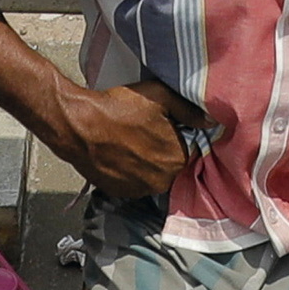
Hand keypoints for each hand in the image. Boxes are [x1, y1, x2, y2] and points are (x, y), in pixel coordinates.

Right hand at [50, 78, 204, 207]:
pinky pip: (132, 183)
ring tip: (129, 142)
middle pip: (170, 165)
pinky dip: (129, 171)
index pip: (188, 150)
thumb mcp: (160, 97)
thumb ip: (190, 111)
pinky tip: (119, 153)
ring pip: (151, 175)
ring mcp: (138, 190)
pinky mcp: (118, 193)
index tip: (165, 126)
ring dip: (145, 163)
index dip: (178, 136)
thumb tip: (211, 122)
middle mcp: (161, 181)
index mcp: (176, 159)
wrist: (78, 126)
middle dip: (162, 151)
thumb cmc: (118, 108)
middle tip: (145, 132)